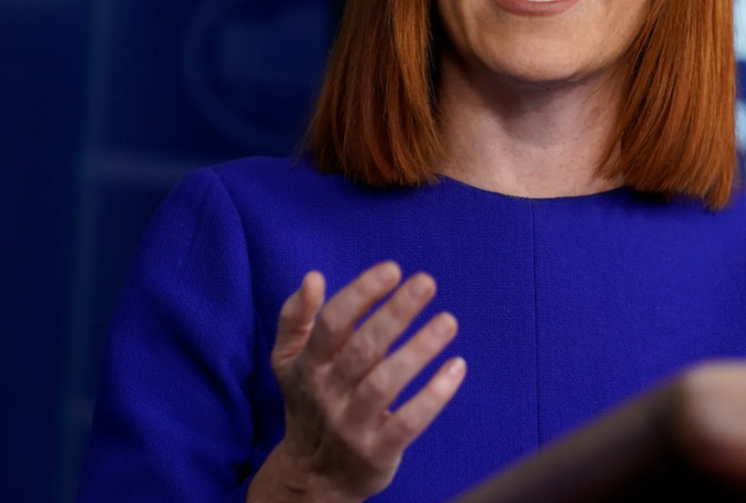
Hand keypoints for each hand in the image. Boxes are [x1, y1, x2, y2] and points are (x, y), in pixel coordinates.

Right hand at [248, 263, 465, 502]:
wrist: (311, 476)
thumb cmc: (310, 402)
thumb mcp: (289, 361)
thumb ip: (296, 317)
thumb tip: (312, 277)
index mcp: (308, 366)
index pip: (332, 323)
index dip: (360, 293)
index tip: (392, 269)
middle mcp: (327, 393)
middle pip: (362, 349)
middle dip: (395, 313)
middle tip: (426, 282)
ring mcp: (352, 425)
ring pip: (385, 384)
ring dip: (418, 350)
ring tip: (448, 321)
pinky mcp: (377, 452)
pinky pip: (408, 423)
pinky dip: (433, 396)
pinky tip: (457, 367)